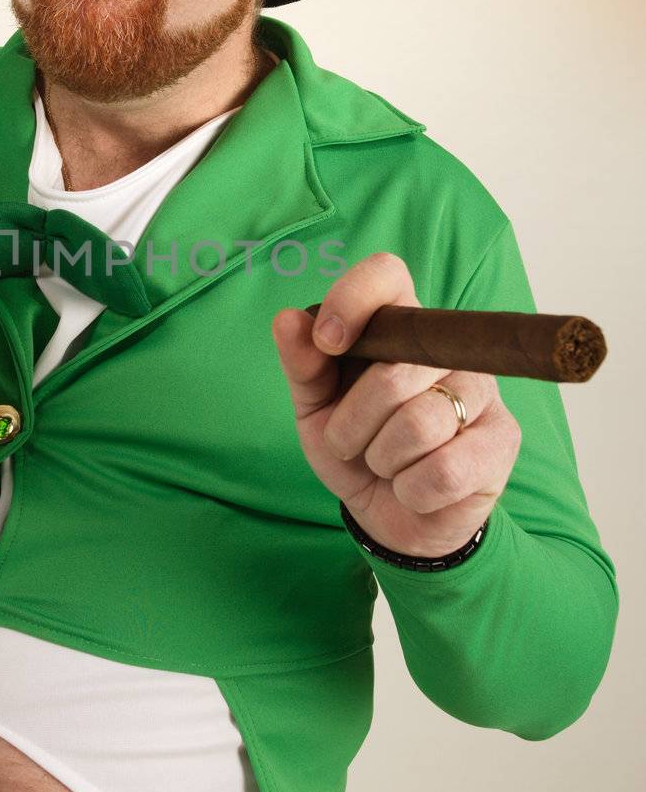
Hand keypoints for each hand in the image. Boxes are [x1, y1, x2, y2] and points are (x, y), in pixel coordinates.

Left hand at [272, 252, 521, 557]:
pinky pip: (442, 470)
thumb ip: (303, 365)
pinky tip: (415, 488)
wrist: (392, 516)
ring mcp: (482, 391)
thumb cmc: (356, 449)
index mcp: (401, 326)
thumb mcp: (316, 409)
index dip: (353, 300)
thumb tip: (288, 320)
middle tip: (352, 443)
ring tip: (387, 465)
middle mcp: (449, 349)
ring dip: (382, 460)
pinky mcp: (502, 439)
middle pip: (393, 374)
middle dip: (352, 425)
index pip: (387, 275)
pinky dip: (411, 490)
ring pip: (419, 425)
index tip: (329, 343)